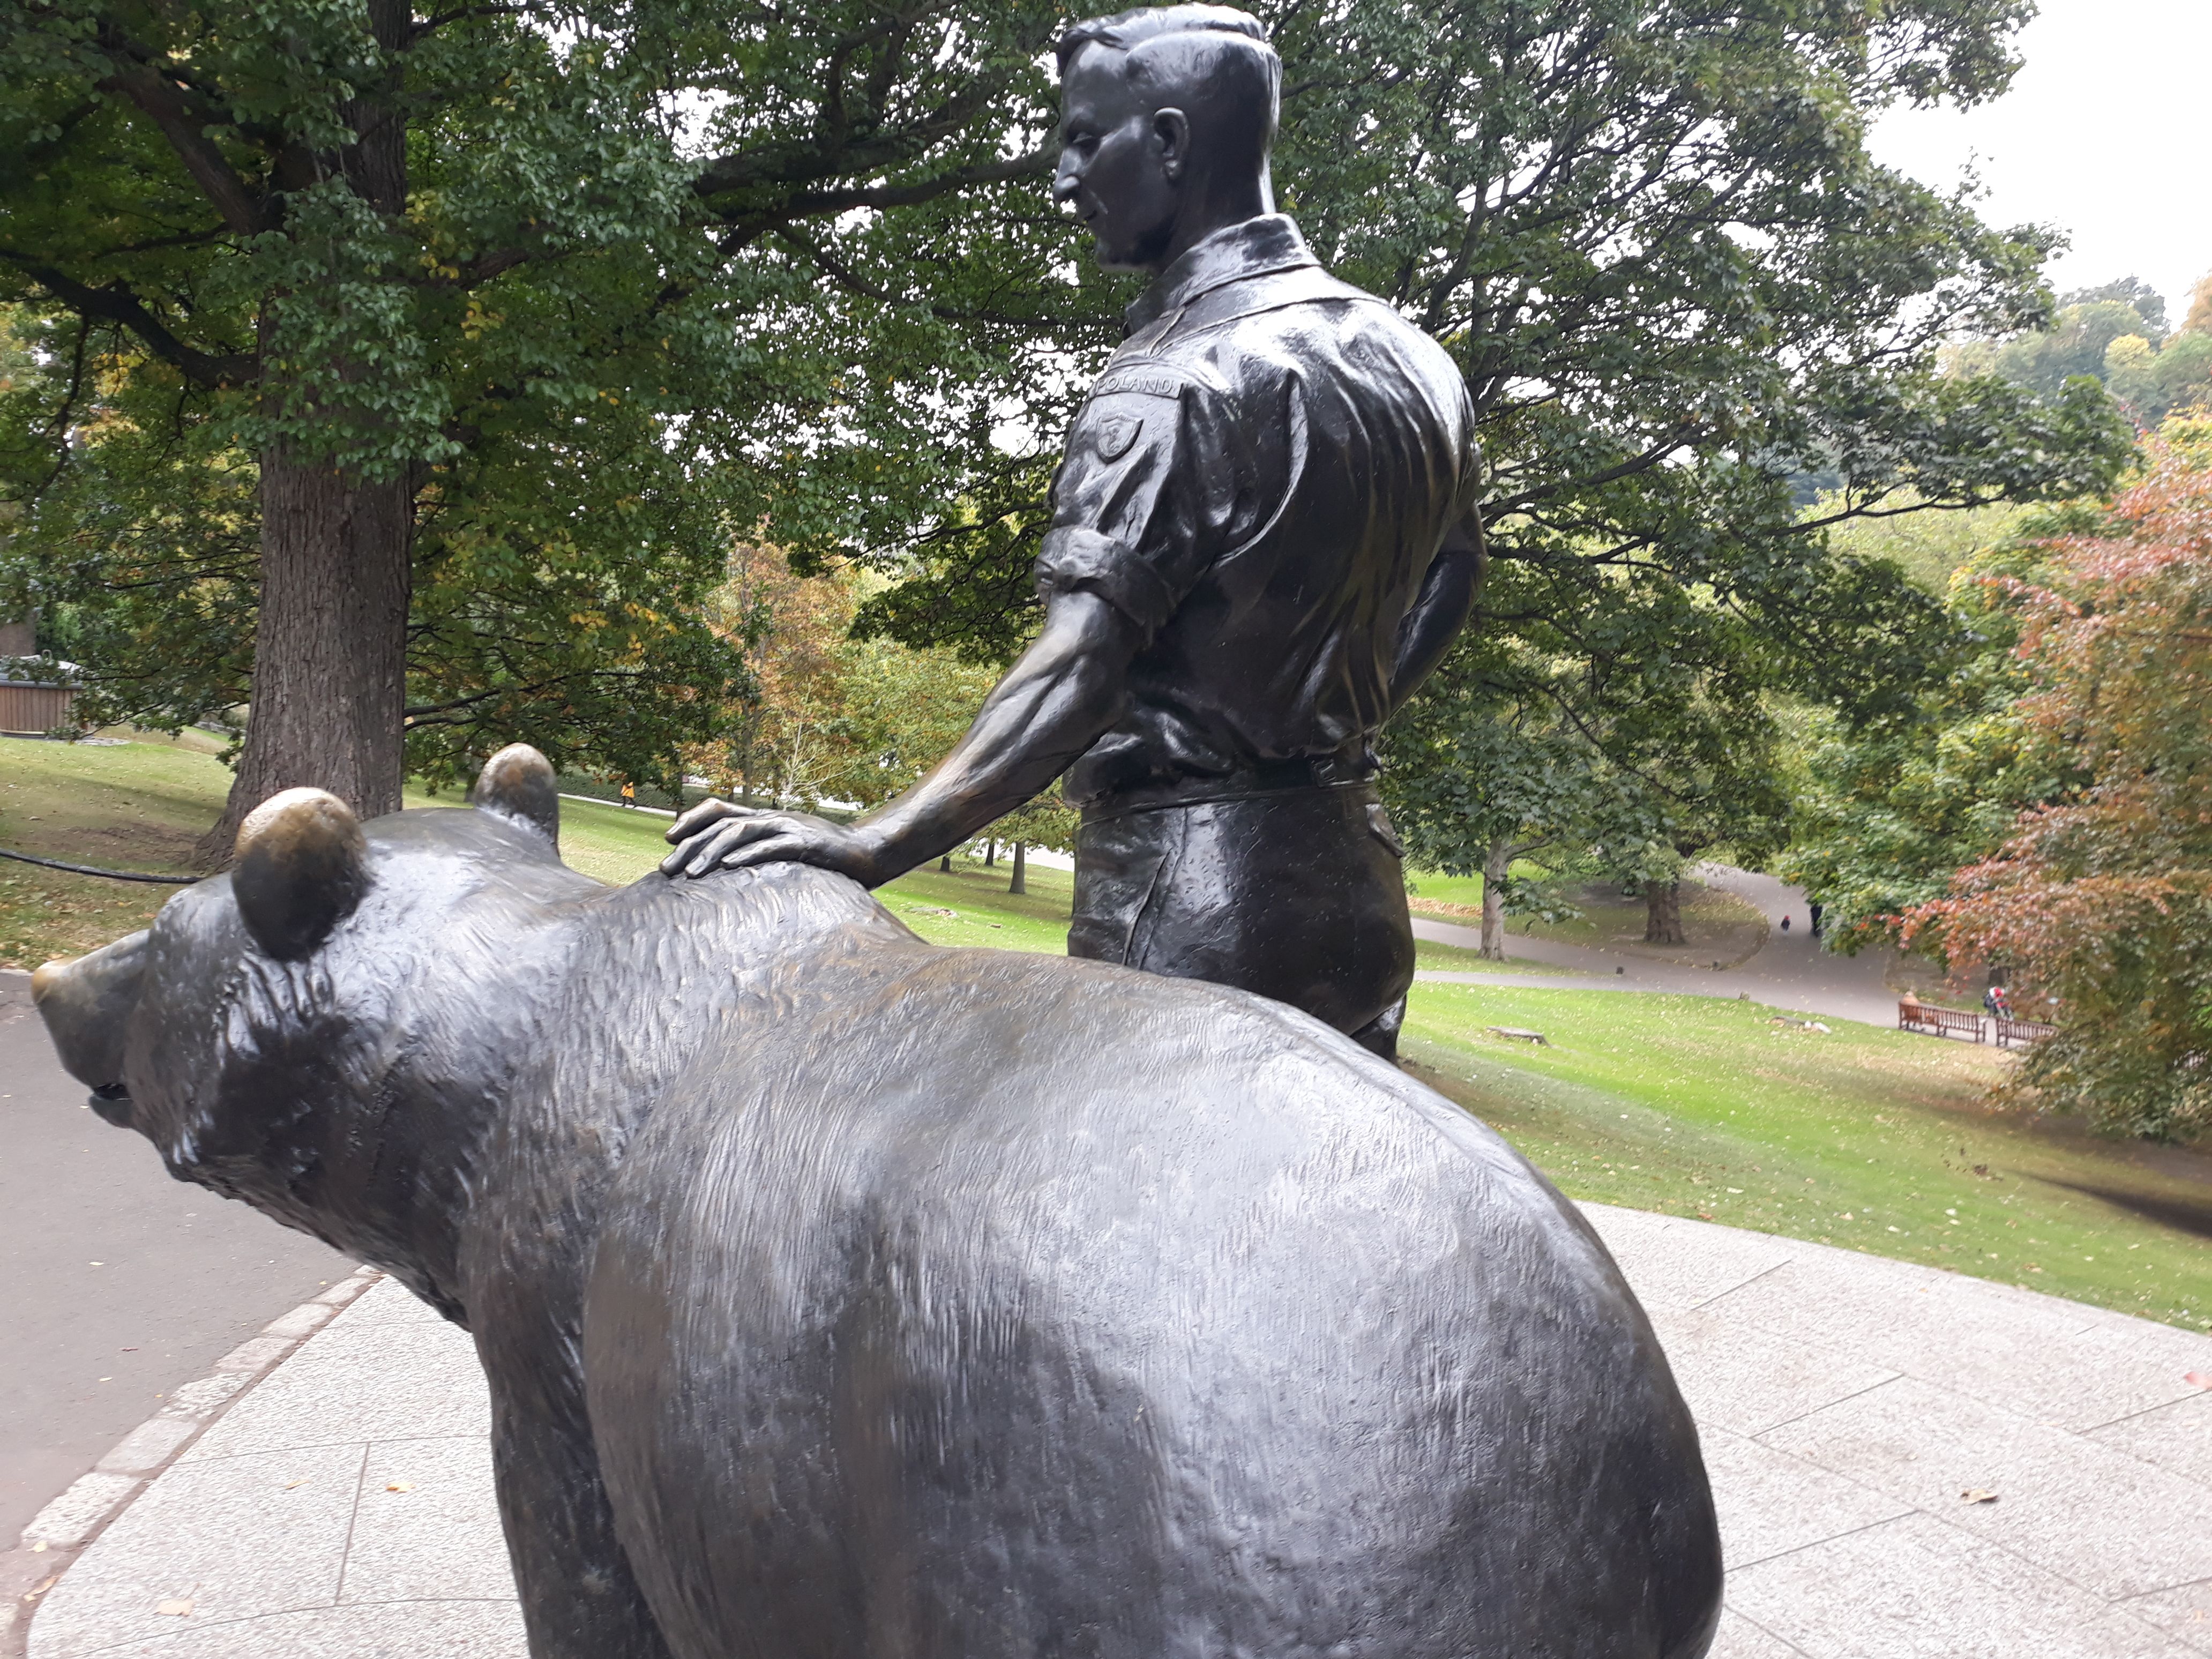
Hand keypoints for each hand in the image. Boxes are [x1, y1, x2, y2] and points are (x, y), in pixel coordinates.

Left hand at [659, 799, 888, 885]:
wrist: (868, 852)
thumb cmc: (825, 856)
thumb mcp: (786, 847)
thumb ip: (761, 850)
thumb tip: (727, 865)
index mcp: (765, 818)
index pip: (719, 810)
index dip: (690, 820)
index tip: (667, 839)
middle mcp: (772, 818)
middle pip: (721, 824)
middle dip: (689, 845)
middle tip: (667, 869)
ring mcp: (788, 827)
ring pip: (740, 833)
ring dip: (711, 853)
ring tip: (691, 874)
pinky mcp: (806, 843)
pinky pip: (772, 847)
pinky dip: (749, 855)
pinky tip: (729, 867)